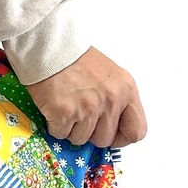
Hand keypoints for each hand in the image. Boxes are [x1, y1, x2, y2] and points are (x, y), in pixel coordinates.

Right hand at [24, 46, 145, 148]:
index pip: (136, 130)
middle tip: (81, 116)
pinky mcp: (64, 113)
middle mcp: (111, 100)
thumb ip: (116, 100)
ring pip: (81, 139)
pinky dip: (55, 125)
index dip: (121, 137)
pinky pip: (61, 133)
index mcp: (126, 90)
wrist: (50, 48)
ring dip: (71, 128)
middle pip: (105, 139)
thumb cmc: (76, 59)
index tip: (110, 134)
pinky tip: (55, 107)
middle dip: (91, 133)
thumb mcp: (109, 76)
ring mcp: (88, 108)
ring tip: (67, 107)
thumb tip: (110, 126)